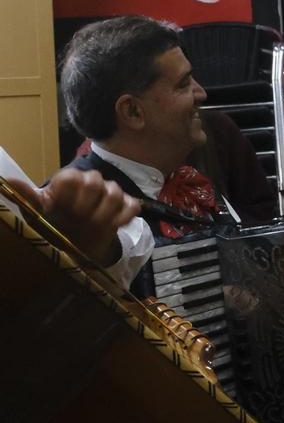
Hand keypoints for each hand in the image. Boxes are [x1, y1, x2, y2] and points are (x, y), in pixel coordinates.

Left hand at [8, 169, 139, 266]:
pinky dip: (124, 217)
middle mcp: (90, 183)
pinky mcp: (126, 205)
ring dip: (104, 213)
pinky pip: (132, 205)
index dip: (68, 195)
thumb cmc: (57, 227)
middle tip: (79, 220)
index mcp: (68, 181)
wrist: (80, 245)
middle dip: (86, 205)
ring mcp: (110, 193)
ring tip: (95, 226)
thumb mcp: (40, 216)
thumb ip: (29, 198)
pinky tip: (114, 226)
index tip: (62, 210)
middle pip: (94, 181)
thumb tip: (7, 181)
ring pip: (114, 192)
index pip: (71, 177)